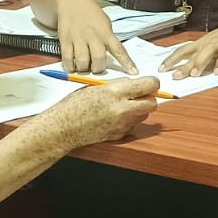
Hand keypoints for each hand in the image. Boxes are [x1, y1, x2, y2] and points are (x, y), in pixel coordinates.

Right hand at [38, 78, 159, 146]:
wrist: (64, 128)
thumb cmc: (74, 106)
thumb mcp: (96, 87)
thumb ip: (117, 84)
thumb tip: (133, 83)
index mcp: (114, 93)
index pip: (148, 85)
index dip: (152, 83)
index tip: (150, 82)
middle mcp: (121, 109)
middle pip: (152, 103)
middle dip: (149, 97)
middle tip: (141, 94)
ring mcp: (122, 124)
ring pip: (145, 114)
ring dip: (140, 108)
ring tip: (124, 105)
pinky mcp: (120, 134)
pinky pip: (133, 124)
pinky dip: (129, 119)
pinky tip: (116, 115)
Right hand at [55, 0, 136, 74]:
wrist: (72, 1)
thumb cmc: (91, 15)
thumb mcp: (105, 24)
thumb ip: (108, 40)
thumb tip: (112, 58)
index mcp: (105, 32)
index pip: (119, 50)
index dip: (126, 62)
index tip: (133, 72)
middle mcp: (93, 35)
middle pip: (98, 59)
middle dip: (98, 68)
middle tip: (95, 67)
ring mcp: (78, 38)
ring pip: (82, 62)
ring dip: (84, 69)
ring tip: (83, 65)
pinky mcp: (65, 40)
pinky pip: (67, 59)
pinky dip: (70, 67)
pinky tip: (72, 65)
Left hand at [160, 17, 217, 78]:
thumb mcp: (216, 44)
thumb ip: (205, 55)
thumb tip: (192, 68)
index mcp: (203, 42)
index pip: (183, 50)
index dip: (171, 59)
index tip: (161, 68)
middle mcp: (210, 42)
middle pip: (193, 53)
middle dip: (182, 65)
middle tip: (175, 76)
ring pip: (208, 52)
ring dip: (200, 63)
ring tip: (194, 74)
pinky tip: (217, 72)